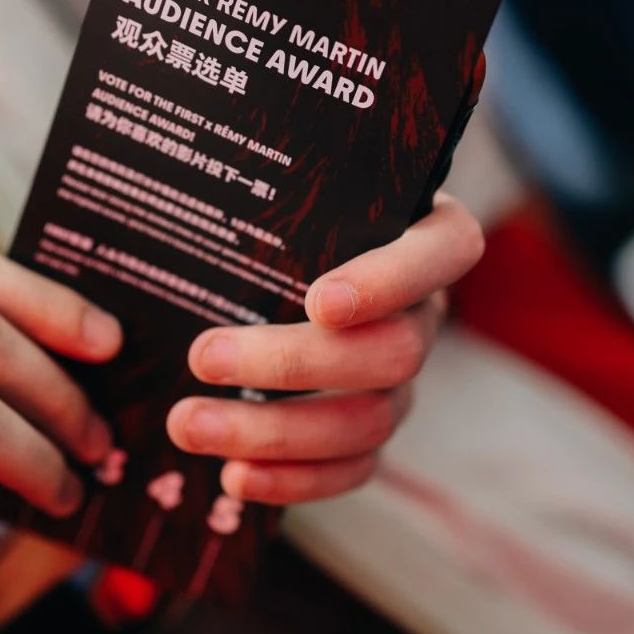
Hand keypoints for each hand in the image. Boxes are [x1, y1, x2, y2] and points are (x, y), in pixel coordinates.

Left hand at [169, 193, 483, 503]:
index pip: (445, 252)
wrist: (289, 255)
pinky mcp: (374, 427)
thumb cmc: (291, 204)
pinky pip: (354, 469)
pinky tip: (231, 477)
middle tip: (202, 356)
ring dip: (274, 432)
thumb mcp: (290, 177)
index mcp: (428, 234)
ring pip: (368, 420)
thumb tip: (195, 153)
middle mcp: (426, 310)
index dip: (390, 281)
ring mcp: (405, 377)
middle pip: (394, 352)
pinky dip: (295, 481)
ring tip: (189, 424)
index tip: (318, 301)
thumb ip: (270, 172)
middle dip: (292, 364)